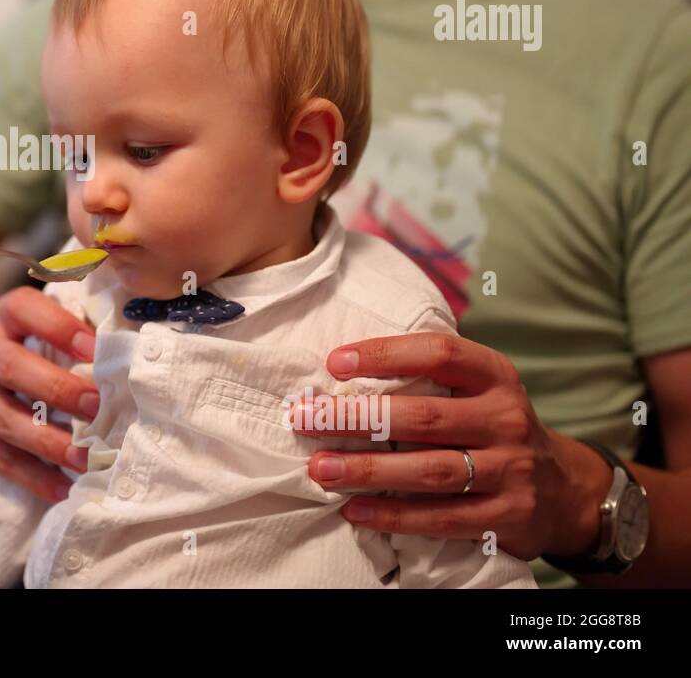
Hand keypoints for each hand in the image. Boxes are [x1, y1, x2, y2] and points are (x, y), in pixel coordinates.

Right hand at [0, 286, 101, 502]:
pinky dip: (32, 476)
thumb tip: (131, 345)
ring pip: (2, 417)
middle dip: (56, 388)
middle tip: (97, 407)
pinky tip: (64, 487)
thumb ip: (90, 333)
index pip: (24, 308)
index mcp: (7, 317)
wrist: (5, 393)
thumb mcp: (64, 335)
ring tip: (85, 459)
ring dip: (47, 440)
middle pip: (9, 365)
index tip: (96, 348)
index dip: (58, 326)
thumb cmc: (51, 357)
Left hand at [301, 332, 612, 559]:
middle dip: (358, 418)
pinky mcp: (506, 516)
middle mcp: (506, 419)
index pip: (439, 353)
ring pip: (430, 470)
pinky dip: (393, 515)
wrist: (563, 490)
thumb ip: (428, 378)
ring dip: (368, 470)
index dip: (385, 354)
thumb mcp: (478, 391)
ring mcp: (511, 470)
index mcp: (495, 376)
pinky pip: (441, 517)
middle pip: (424, 416)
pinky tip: (353, 510)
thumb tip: (341, 371)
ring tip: (321, 469)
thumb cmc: (492, 428)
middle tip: (307, 419)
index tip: (334, 362)